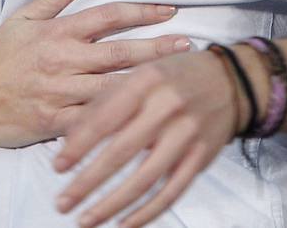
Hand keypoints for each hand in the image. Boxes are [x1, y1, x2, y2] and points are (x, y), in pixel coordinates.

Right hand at [0, 0, 190, 149]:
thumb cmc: (0, 57)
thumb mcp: (23, 19)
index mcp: (58, 32)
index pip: (107, 16)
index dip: (141, 11)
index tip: (169, 11)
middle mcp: (62, 60)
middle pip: (119, 52)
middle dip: (157, 48)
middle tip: (188, 45)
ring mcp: (60, 92)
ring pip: (113, 88)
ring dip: (147, 85)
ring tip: (177, 82)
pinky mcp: (56, 121)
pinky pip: (95, 122)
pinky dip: (120, 121)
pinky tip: (148, 121)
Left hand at [52, 49, 240, 227]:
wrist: (229, 81)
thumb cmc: (172, 76)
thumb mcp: (138, 73)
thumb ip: (105, 101)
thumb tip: (70, 137)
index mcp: (145, 81)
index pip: (104, 118)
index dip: (77, 146)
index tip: (57, 167)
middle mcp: (166, 108)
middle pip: (121, 153)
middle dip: (88, 181)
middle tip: (63, 202)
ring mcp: (186, 136)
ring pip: (145, 179)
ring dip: (112, 204)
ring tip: (86, 220)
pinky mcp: (201, 158)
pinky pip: (172, 192)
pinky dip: (147, 212)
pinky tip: (124, 224)